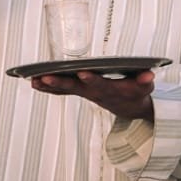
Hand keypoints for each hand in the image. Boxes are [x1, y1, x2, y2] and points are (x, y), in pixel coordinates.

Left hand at [31, 70, 154, 121]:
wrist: (130, 107)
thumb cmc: (137, 92)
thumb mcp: (145, 87)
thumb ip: (145, 80)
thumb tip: (149, 74)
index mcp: (110, 90)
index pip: (99, 85)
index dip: (91, 80)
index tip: (82, 73)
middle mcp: (94, 93)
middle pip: (75, 88)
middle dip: (59, 83)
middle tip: (44, 78)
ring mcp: (85, 93)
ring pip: (64, 90)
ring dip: (48, 86)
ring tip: (32, 80)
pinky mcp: (80, 91)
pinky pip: (61, 91)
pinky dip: (48, 87)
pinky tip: (33, 82)